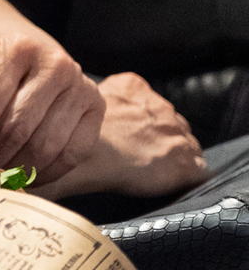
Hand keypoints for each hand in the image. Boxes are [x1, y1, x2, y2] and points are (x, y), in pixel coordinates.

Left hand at [0, 33, 103, 183]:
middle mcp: (55, 64)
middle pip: (15, 128)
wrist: (31, 59)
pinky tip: (22, 174)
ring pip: (43, 146)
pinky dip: (42, 173)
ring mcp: (81, 87)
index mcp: (16, 47)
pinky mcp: (97, 110)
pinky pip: (69, 156)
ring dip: (13, 167)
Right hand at [37, 72, 205, 200]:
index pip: (148, 101)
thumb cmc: (71, 133)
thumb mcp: (79, 100)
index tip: (129, 134)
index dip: (141, 120)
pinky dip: (187, 177)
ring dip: (173, 156)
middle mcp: (160, 106)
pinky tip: (168, 183)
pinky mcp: (186, 163)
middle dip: (159, 137)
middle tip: (138, 154)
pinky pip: (198, 170)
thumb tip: (85, 110)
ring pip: (186, 144)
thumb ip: (95, 101)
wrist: (83, 156)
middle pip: (169, 122)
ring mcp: (176, 134)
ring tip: (151, 171)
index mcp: (133, 86)